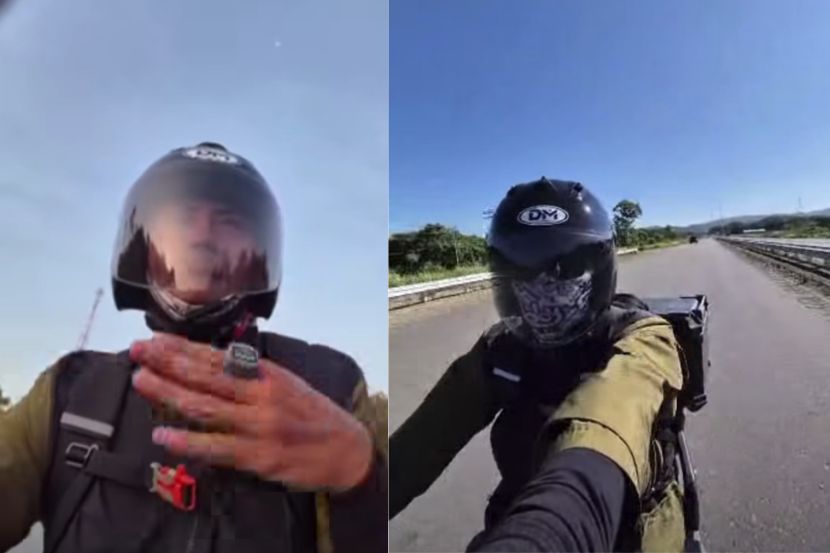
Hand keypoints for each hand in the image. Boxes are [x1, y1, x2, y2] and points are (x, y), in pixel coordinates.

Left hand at [129, 333, 373, 491]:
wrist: (346, 449)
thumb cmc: (313, 415)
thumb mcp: (288, 384)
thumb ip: (253, 376)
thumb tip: (213, 364)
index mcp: (268, 374)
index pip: (217, 357)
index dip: (183, 347)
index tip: (155, 338)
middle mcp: (261, 395)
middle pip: (205, 376)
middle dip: (167, 362)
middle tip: (137, 351)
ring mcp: (258, 425)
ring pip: (204, 406)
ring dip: (169, 393)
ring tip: (141, 382)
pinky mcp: (257, 455)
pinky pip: (215, 447)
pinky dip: (186, 441)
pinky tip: (162, 435)